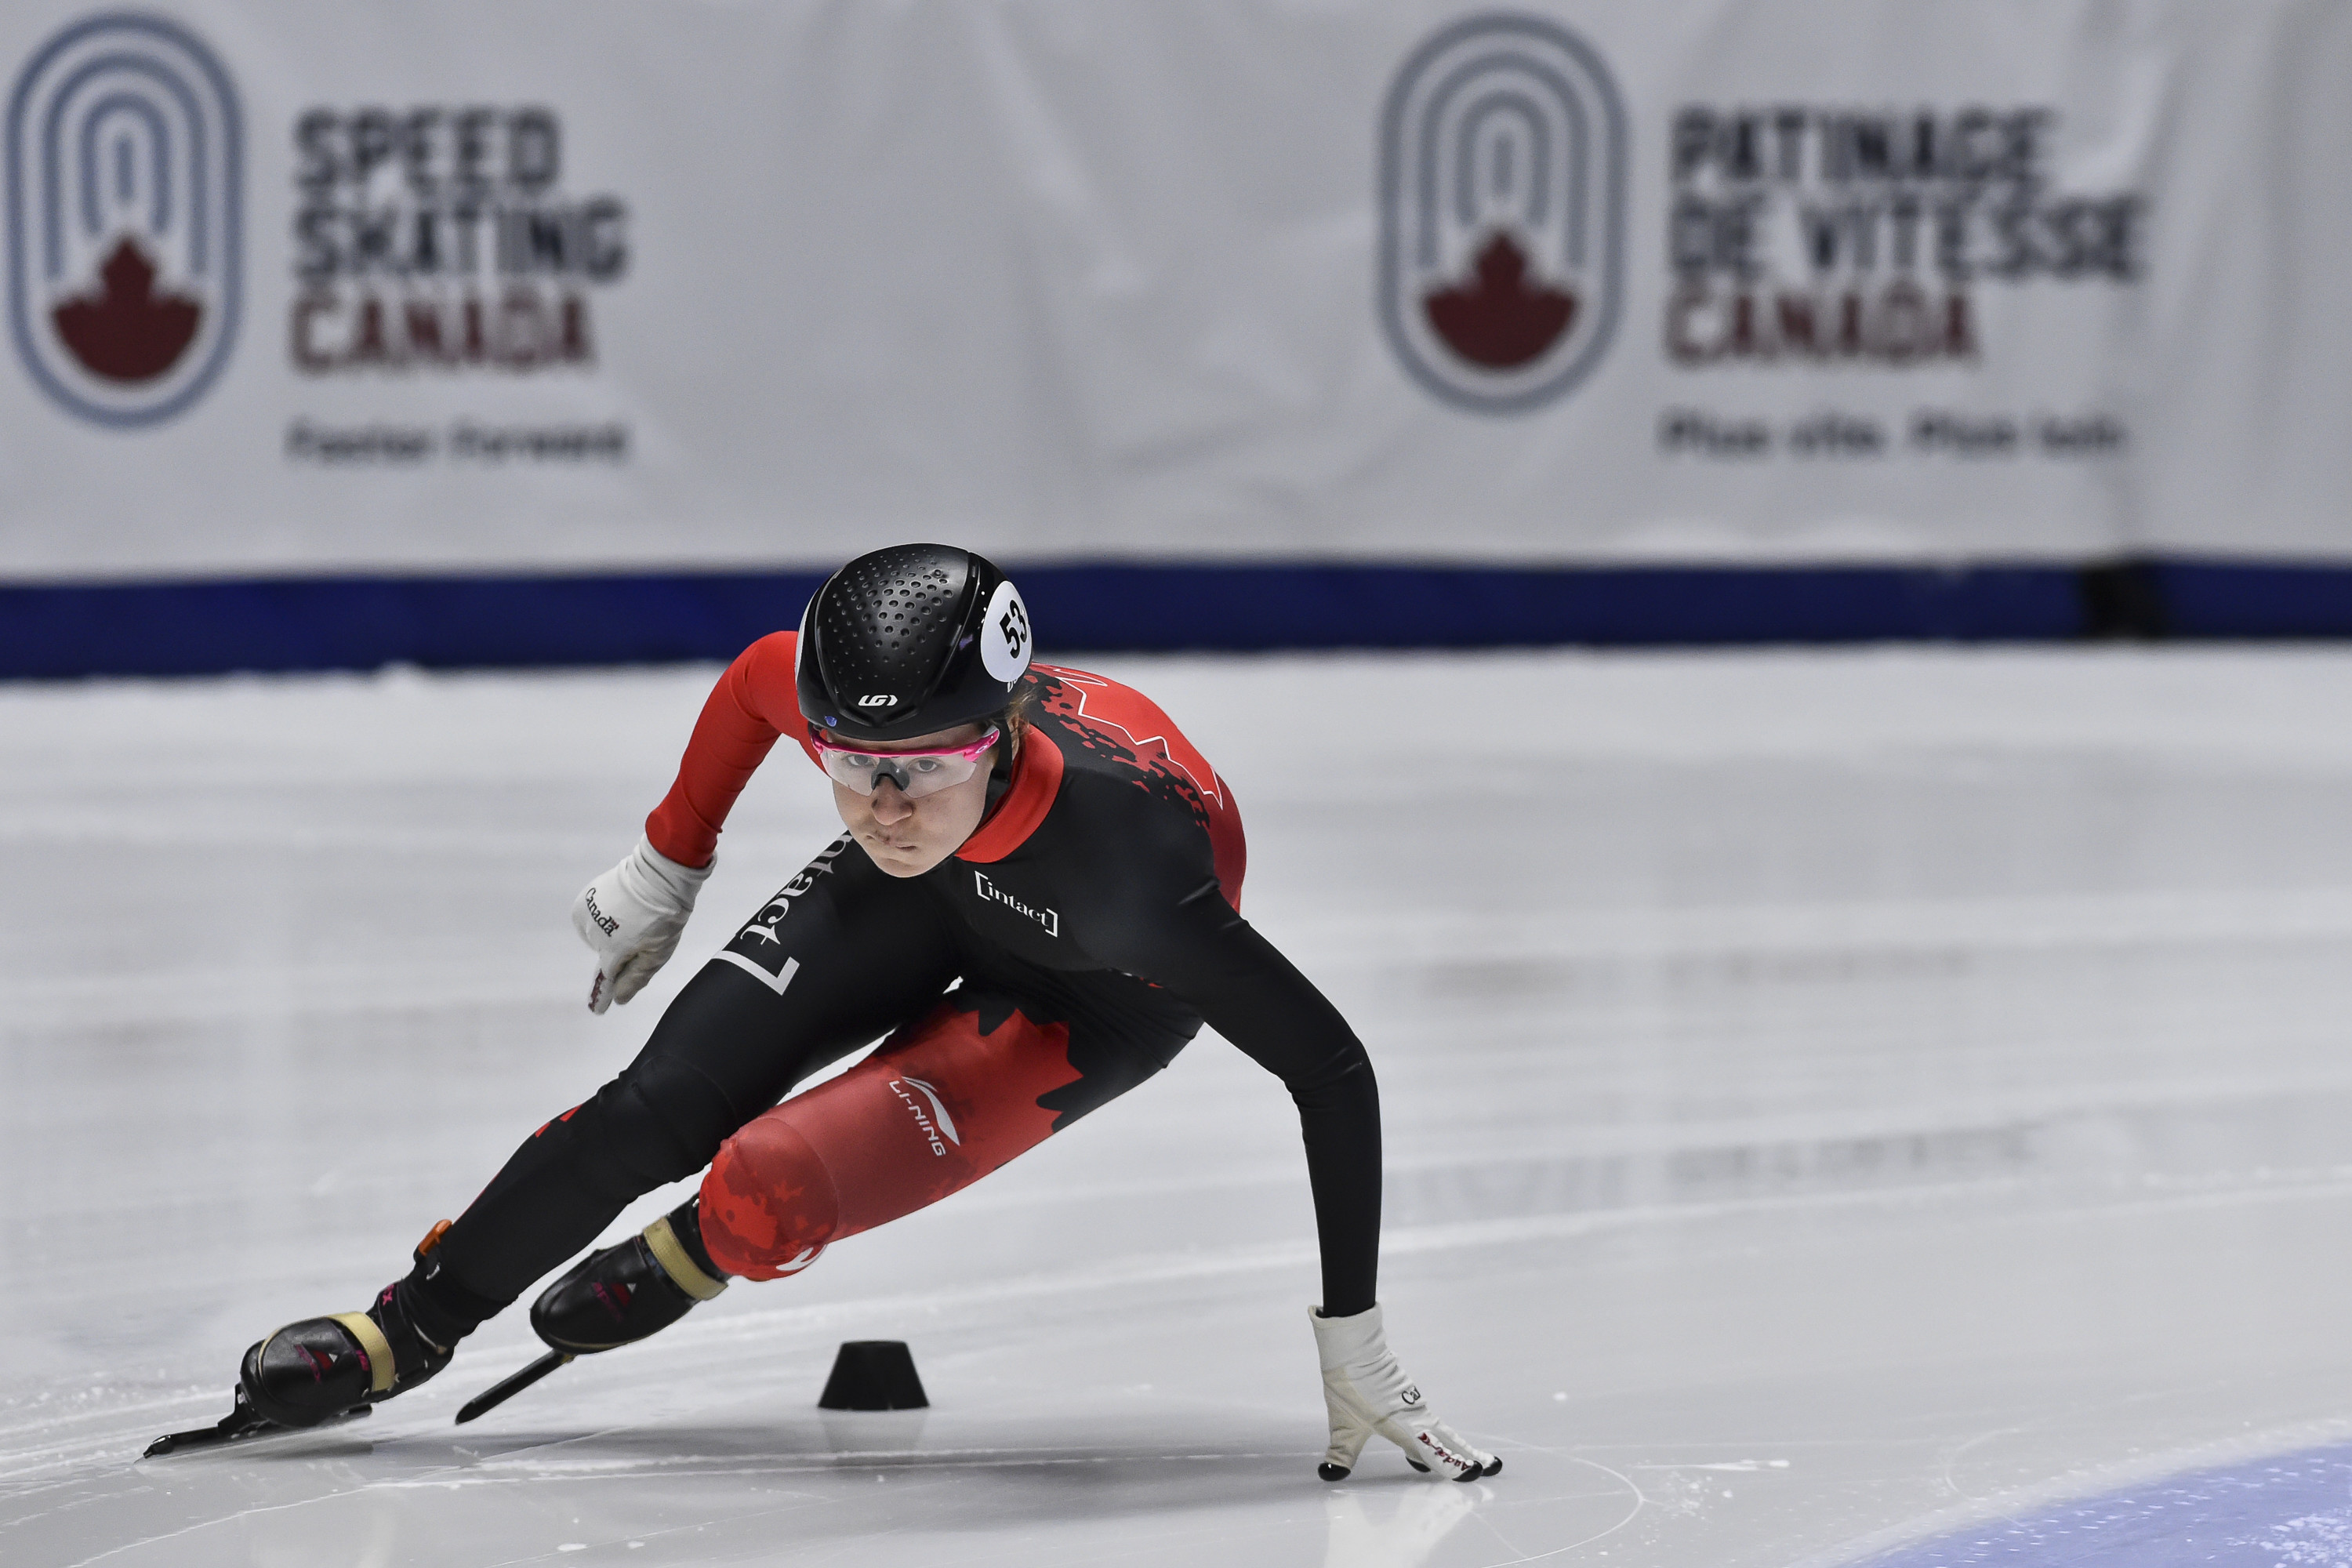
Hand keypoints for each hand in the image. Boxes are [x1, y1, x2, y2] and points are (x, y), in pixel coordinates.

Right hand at [571, 837, 712, 1012]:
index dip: (605, 992)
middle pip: (606, 953)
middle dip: (620, 949)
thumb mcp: (658, 952)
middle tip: (642, 931)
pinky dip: (602, 917)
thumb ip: (636, 977)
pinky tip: (619, 906)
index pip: (606, 978)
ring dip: (610, 932)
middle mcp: (594, 934)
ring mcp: (587, 915)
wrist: (658, 873)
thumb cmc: (664, 914)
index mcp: (614, 949)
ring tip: (632, 915)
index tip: (598, 1011)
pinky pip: (590, 919)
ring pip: (596, 935)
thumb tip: (618, 999)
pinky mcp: (584, 899)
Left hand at [1309, 1303, 1499, 1481]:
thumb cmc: (1348, 1385)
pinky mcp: (1410, 1395)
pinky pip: (1430, 1421)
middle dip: (1467, 1455)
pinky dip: (1441, 1434)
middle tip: (1490, 1467)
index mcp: (1404, 1427)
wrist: (1353, 1346)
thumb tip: (1330, 1474)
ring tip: (1473, 1459)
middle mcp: (1415, 1417)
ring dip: (1457, 1445)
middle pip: (1447, 1440)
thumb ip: (1341, 1452)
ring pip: (1441, 1430)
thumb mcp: (1343, 1424)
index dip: (1454, 1465)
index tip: (1475, 1473)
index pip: (1434, 1453)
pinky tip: (1432, 1443)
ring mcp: (1415, 1405)